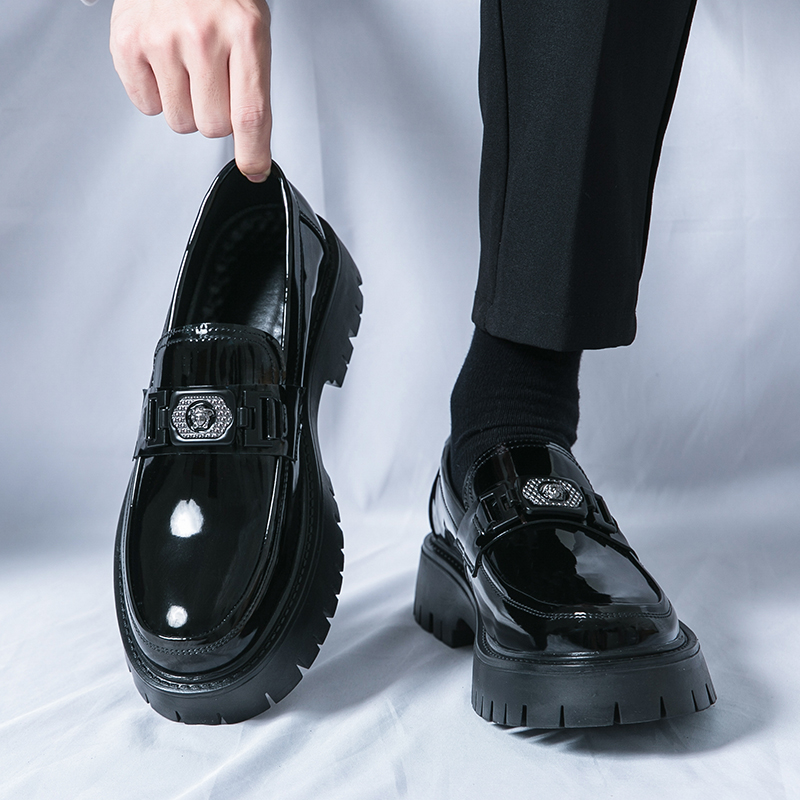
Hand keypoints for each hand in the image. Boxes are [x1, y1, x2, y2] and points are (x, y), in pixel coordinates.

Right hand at [110, 0, 271, 181]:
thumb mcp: (252, 31)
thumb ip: (254, 88)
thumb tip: (253, 148)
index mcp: (245, 33)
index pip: (250, 115)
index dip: (253, 152)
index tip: (254, 170)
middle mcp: (202, 36)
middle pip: (212, 127)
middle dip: (215, 115)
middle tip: (213, 83)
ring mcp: (162, 39)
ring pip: (180, 122)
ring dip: (185, 107)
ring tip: (186, 69)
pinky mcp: (128, 42)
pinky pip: (146, 105)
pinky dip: (155, 94)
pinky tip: (162, 64)